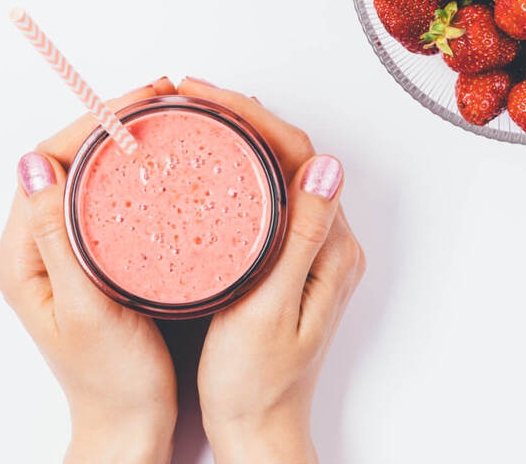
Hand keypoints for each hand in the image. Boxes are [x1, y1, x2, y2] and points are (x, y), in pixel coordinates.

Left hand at [0, 78, 178, 463]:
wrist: (128, 422)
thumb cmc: (111, 379)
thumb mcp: (84, 310)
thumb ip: (55, 238)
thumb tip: (32, 164)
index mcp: (20, 255)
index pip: (46, 162)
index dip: (92, 122)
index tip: (139, 102)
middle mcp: (35, 245)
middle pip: (66, 158)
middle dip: (112, 120)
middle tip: (163, 98)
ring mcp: (64, 248)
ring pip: (87, 172)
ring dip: (123, 138)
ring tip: (166, 116)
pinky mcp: (91, 254)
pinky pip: (104, 194)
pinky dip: (131, 167)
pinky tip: (162, 159)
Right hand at [178, 78, 364, 463]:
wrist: (259, 430)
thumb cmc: (257, 384)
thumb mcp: (270, 309)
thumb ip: (301, 236)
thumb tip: (326, 164)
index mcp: (331, 247)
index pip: (299, 155)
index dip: (254, 117)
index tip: (207, 96)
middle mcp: (329, 240)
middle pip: (292, 154)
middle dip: (245, 116)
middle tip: (194, 95)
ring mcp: (310, 247)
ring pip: (279, 169)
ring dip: (243, 135)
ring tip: (199, 113)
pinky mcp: (290, 257)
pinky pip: (270, 193)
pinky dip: (242, 167)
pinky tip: (214, 160)